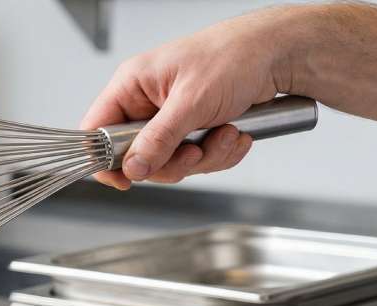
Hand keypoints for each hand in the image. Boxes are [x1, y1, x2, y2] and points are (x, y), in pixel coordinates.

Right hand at [80, 9, 290, 188]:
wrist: (278, 55)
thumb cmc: (234, 56)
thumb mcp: (191, 101)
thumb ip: (158, 139)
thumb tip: (133, 168)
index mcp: (133, 85)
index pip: (98, 129)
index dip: (105, 159)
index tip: (124, 180)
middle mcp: (147, 103)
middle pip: (137, 156)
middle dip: (173, 161)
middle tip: (194, 151)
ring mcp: (171, 118)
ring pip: (170, 162)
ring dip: (204, 157)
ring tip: (226, 134)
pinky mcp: (194, 129)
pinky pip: (196, 159)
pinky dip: (219, 154)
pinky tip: (234, 134)